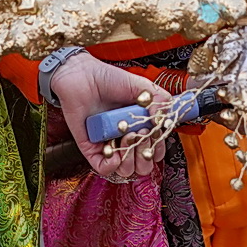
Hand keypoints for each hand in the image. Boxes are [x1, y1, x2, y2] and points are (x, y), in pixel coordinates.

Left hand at [51, 52, 170, 182]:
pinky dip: (111, 164)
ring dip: (130, 159)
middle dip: (145, 155)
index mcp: (139, 127)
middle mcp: (125, 139)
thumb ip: (161, 103)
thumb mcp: (143, 87)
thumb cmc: (110, 79)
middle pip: (143, 166)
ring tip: (126, 136)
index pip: (155, 151)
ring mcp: (109, 145)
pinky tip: (113, 148)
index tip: (155, 135)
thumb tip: (164, 123)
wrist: (83, 75)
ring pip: (126, 171)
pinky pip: (103, 168)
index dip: (158, 148)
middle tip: (140, 135)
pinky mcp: (91, 148)